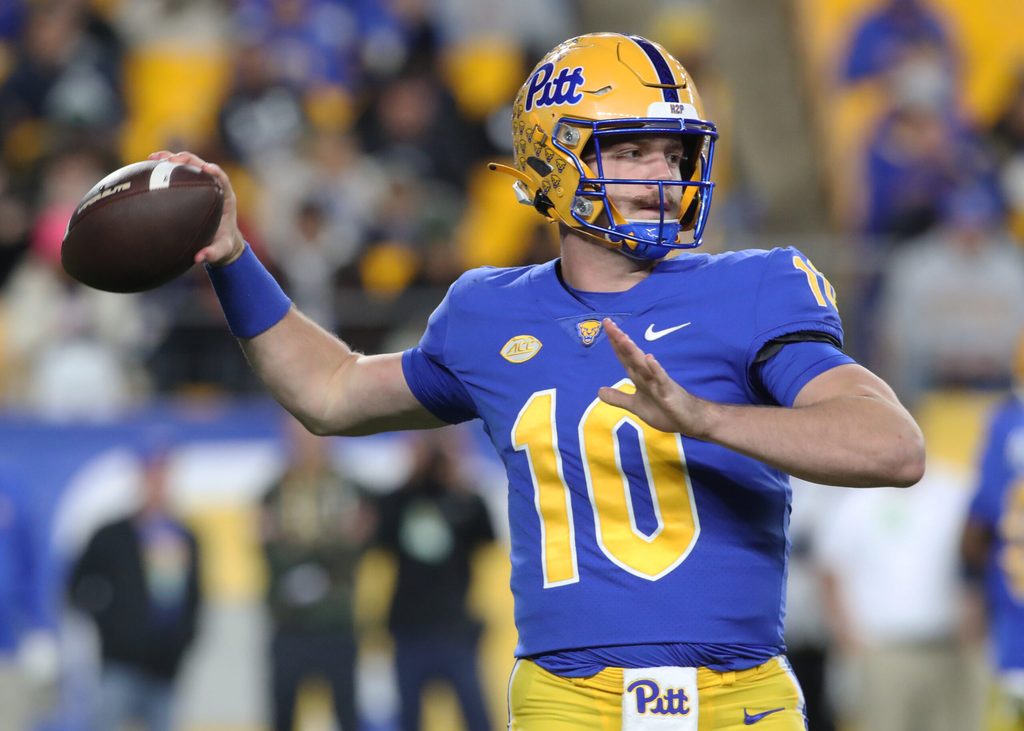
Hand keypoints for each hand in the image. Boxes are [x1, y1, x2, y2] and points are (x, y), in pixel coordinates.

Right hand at [148, 150, 244, 265]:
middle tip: (171, 160)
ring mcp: (200, 185)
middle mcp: (213, 188)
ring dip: (171, 159)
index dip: (215, 172)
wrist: (220, 241)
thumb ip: (213, 254)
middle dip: (187, 160)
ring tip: (153, 158)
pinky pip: (176, 174)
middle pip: (202, 166)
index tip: (206, 168)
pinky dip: (162, 170)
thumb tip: (199, 258)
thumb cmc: (223, 244)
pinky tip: (145, 168)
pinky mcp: (189, 186)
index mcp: (226, 198)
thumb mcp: (221, 251)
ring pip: (187, 166)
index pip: (222, 180)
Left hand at [597, 318, 711, 436]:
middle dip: (620, 340)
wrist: (690, 419)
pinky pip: (662, 379)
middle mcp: (648, 375)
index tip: (606, 324)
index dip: (615, 342)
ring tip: (622, 337)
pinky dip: (656, 369)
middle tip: (609, 323)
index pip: (624, 356)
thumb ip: (618, 398)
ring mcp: (658, 382)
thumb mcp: (635, 406)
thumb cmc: (664, 410)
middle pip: (631, 355)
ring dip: (633, 351)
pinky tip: (650, 359)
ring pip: (643, 365)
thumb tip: (599, 391)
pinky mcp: (669, 392)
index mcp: (639, 377)